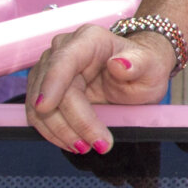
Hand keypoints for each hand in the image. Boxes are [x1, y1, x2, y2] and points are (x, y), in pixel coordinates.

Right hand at [26, 25, 172, 154]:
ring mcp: (49, 69)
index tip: (46, 107)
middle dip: (70, 122)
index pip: (63, 61)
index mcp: (88, 39)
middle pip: (51, 90)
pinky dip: (53, 132)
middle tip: (98, 145)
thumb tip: (119, 64)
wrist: (135, 71)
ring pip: (38, 105)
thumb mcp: (150, 66)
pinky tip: (72, 143)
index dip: (52, 84)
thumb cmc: (143, 66)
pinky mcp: (43, 88)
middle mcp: (62, 50)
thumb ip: (137, 64)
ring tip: (85, 147)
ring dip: (59, 131)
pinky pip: (38, 114)